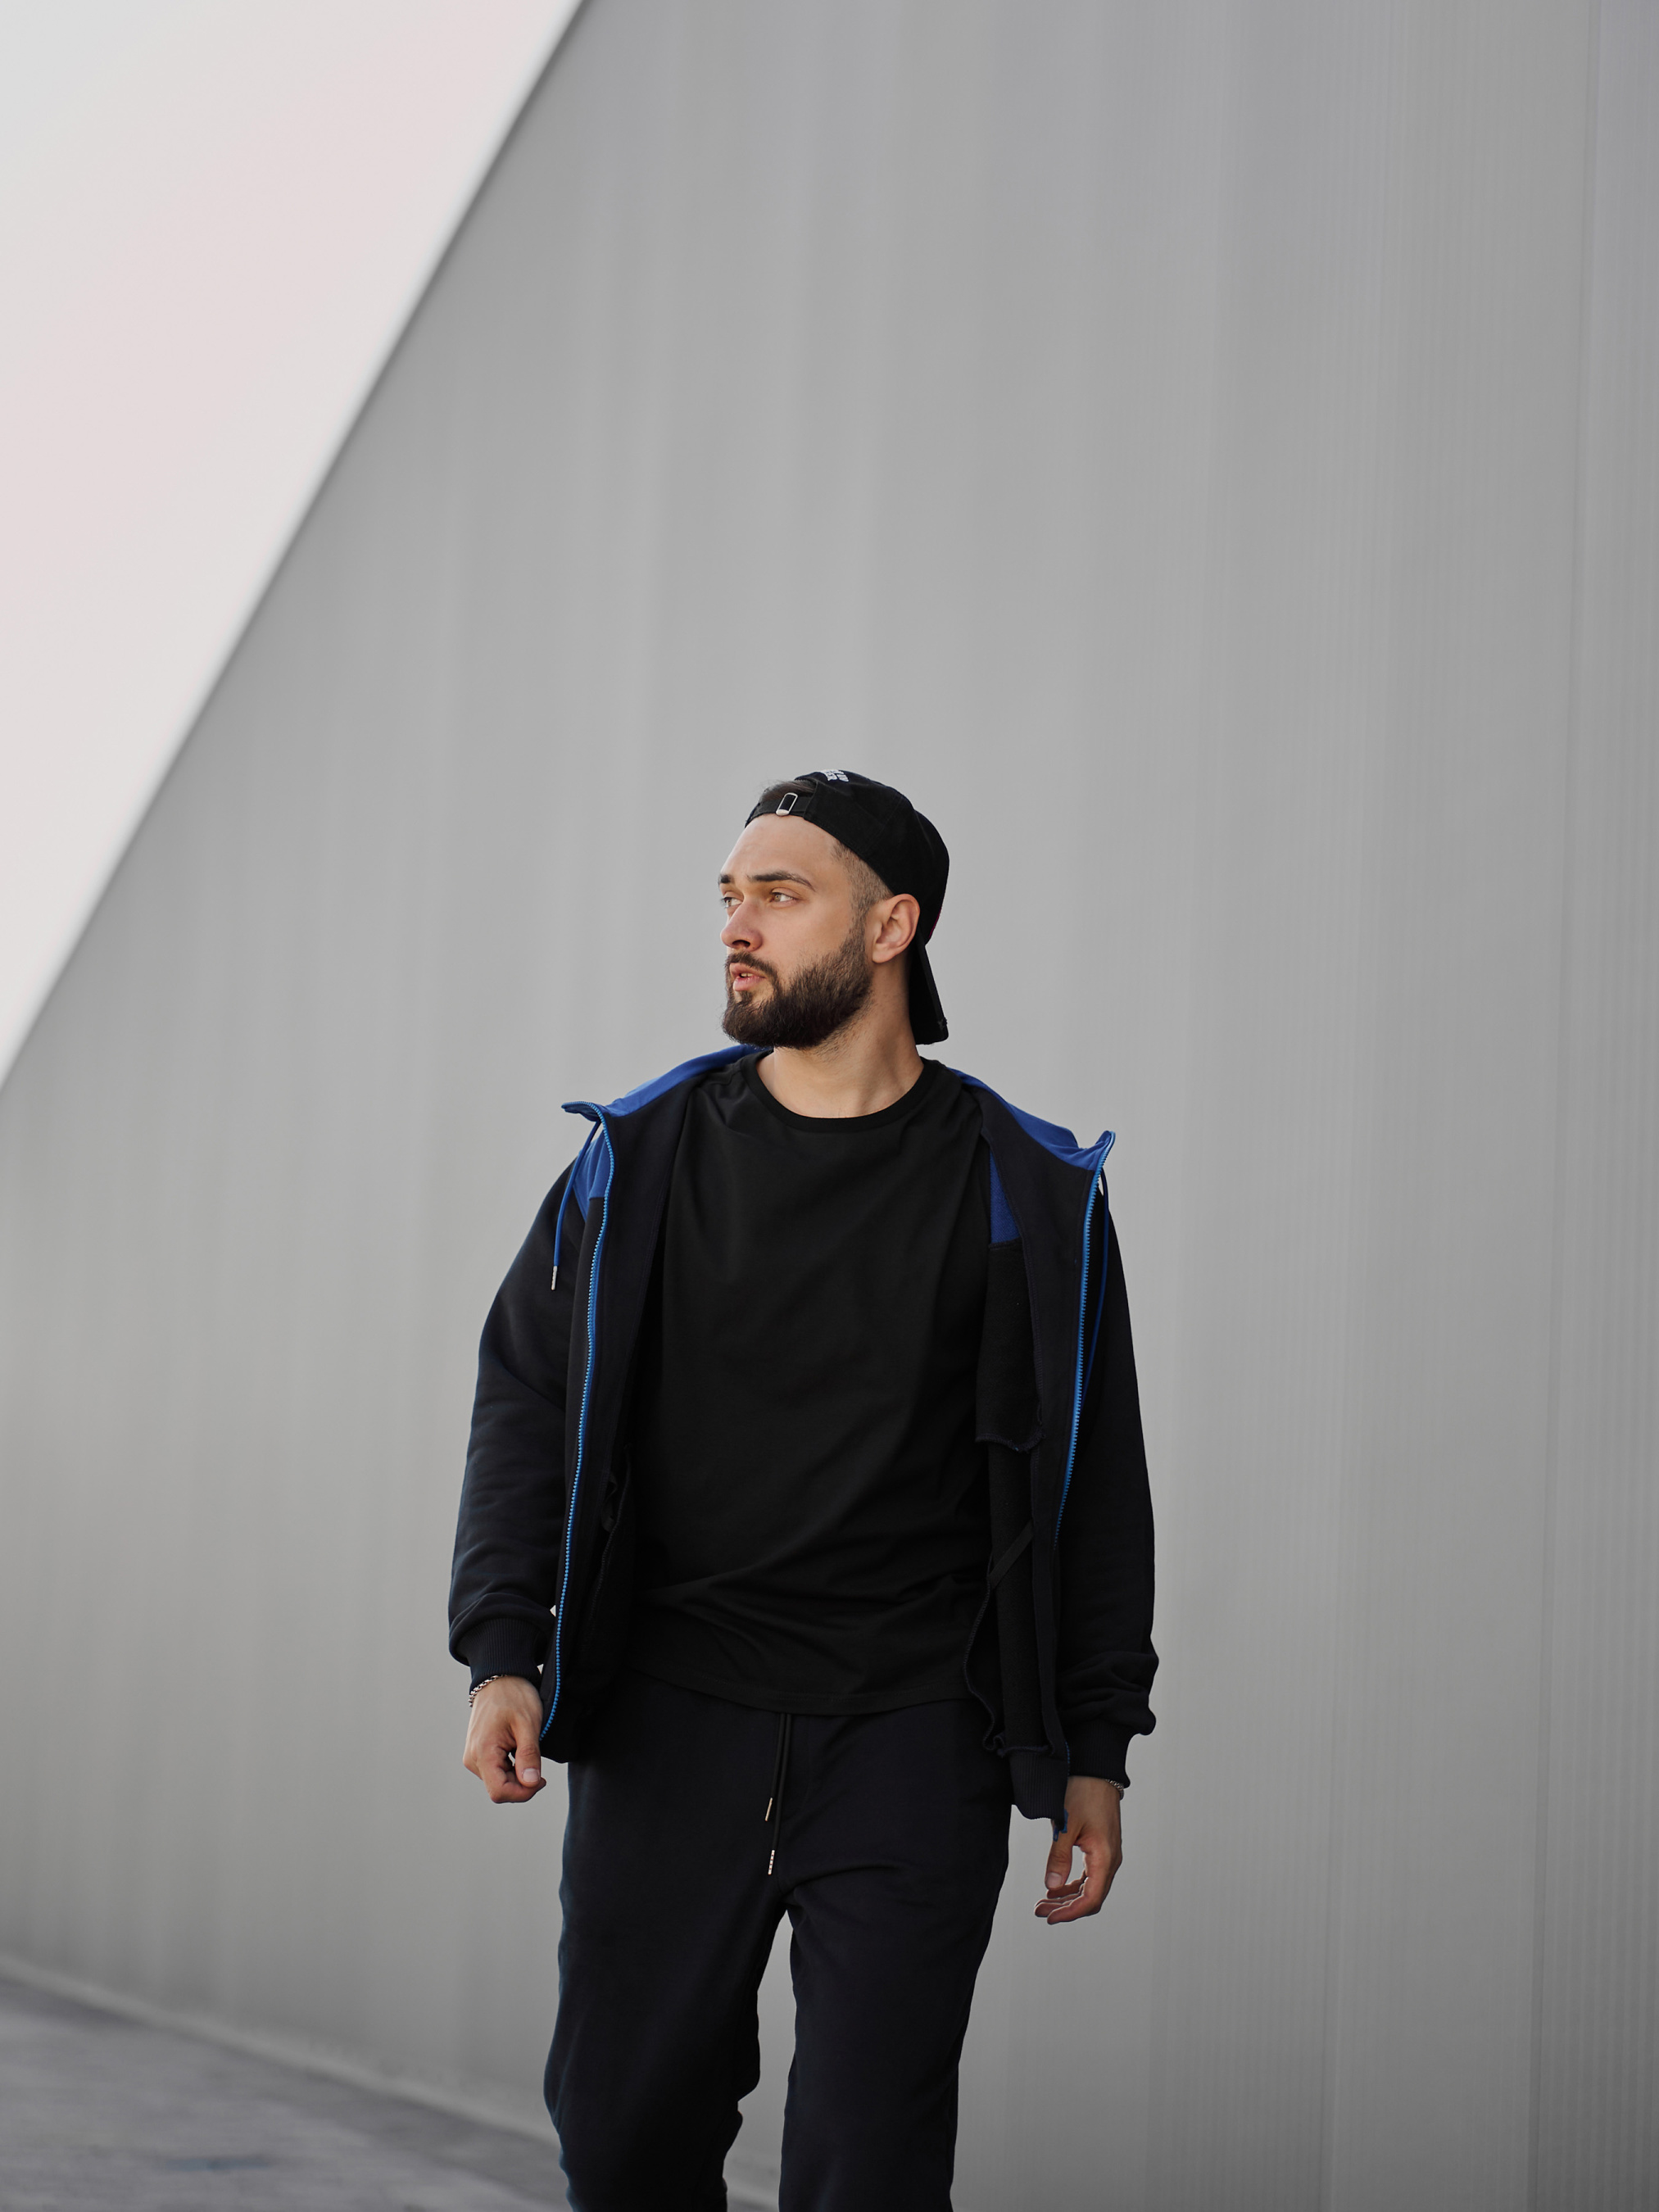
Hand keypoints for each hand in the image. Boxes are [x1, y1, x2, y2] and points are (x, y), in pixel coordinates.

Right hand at [462, 1676, 546, 1803]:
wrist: (500, 1677)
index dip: (523, 1793)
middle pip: (499, 1789)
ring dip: (517, 1776)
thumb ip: (529, 1756)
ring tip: (527, 1751)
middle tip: (539, 1764)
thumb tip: (531, 1783)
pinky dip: (511, 1769)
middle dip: (522, 1784)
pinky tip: (519, 1751)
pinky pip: (495, 1772)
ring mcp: (473, 1756)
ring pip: (498, 1782)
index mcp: (482, 1753)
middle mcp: (473, 1759)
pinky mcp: (478, 1753)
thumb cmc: (514, 1696)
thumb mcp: (528, 1724)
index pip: (500, 1792)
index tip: (542, 1779)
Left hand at [1034, 1776, 1121, 1923]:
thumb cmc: (1082, 1792)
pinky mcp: (1101, 1849)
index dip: (1071, 1913)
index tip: (1050, 1918)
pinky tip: (1055, 1887)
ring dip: (1067, 1898)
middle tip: (1039, 1911)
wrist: (1096, 1770)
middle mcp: (1110, 1861)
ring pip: (1089, 1888)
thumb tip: (1051, 1886)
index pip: (1091, 1899)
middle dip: (1065, 1908)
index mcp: (1105, 1858)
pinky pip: (1089, 1876)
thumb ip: (1059, 1857)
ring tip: (1043, 1902)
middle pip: (1090, 1897)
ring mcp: (1107, 1855)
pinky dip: (1072, 1885)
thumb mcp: (1065, 1824)